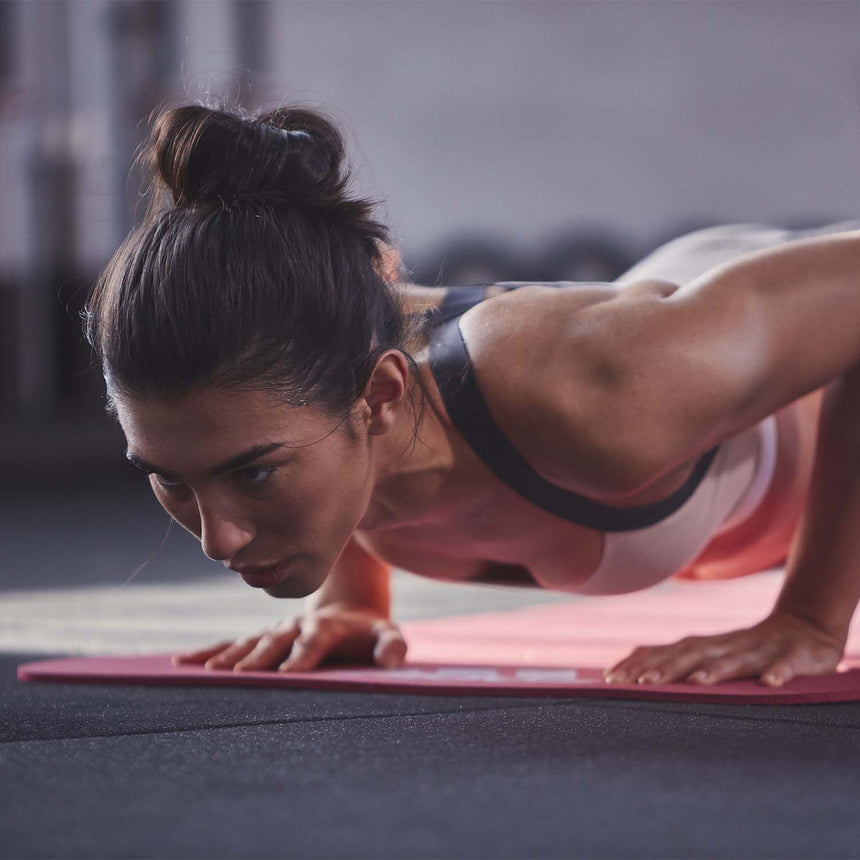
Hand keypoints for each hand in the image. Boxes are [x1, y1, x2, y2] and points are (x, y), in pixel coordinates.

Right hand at [172, 603, 407, 672]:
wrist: (348, 609)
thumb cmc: (370, 634)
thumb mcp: (389, 636)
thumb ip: (393, 647)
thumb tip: (390, 661)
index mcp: (329, 626)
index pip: (316, 640)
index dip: (304, 656)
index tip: (290, 675)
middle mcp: (297, 625)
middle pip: (276, 640)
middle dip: (258, 657)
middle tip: (238, 675)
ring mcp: (276, 630)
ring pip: (249, 642)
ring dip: (227, 656)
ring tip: (204, 672)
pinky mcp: (262, 637)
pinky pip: (231, 644)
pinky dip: (208, 652)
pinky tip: (183, 663)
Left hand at [603, 610, 845, 686]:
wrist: (803, 630)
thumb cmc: (748, 649)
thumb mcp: (709, 654)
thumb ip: (676, 660)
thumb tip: (633, 669)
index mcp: (703, 647)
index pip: (664, 653)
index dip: (638, 665)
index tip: (610, 678)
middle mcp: (724, 646)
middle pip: (690, 655)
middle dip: (665, 668)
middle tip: (640, 683)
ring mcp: (758, 650)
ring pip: (733, 660)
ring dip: (714, 670)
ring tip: (694, 682)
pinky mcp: (792, 656)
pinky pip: (784, 665)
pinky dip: (776, 672)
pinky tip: (768, 682)